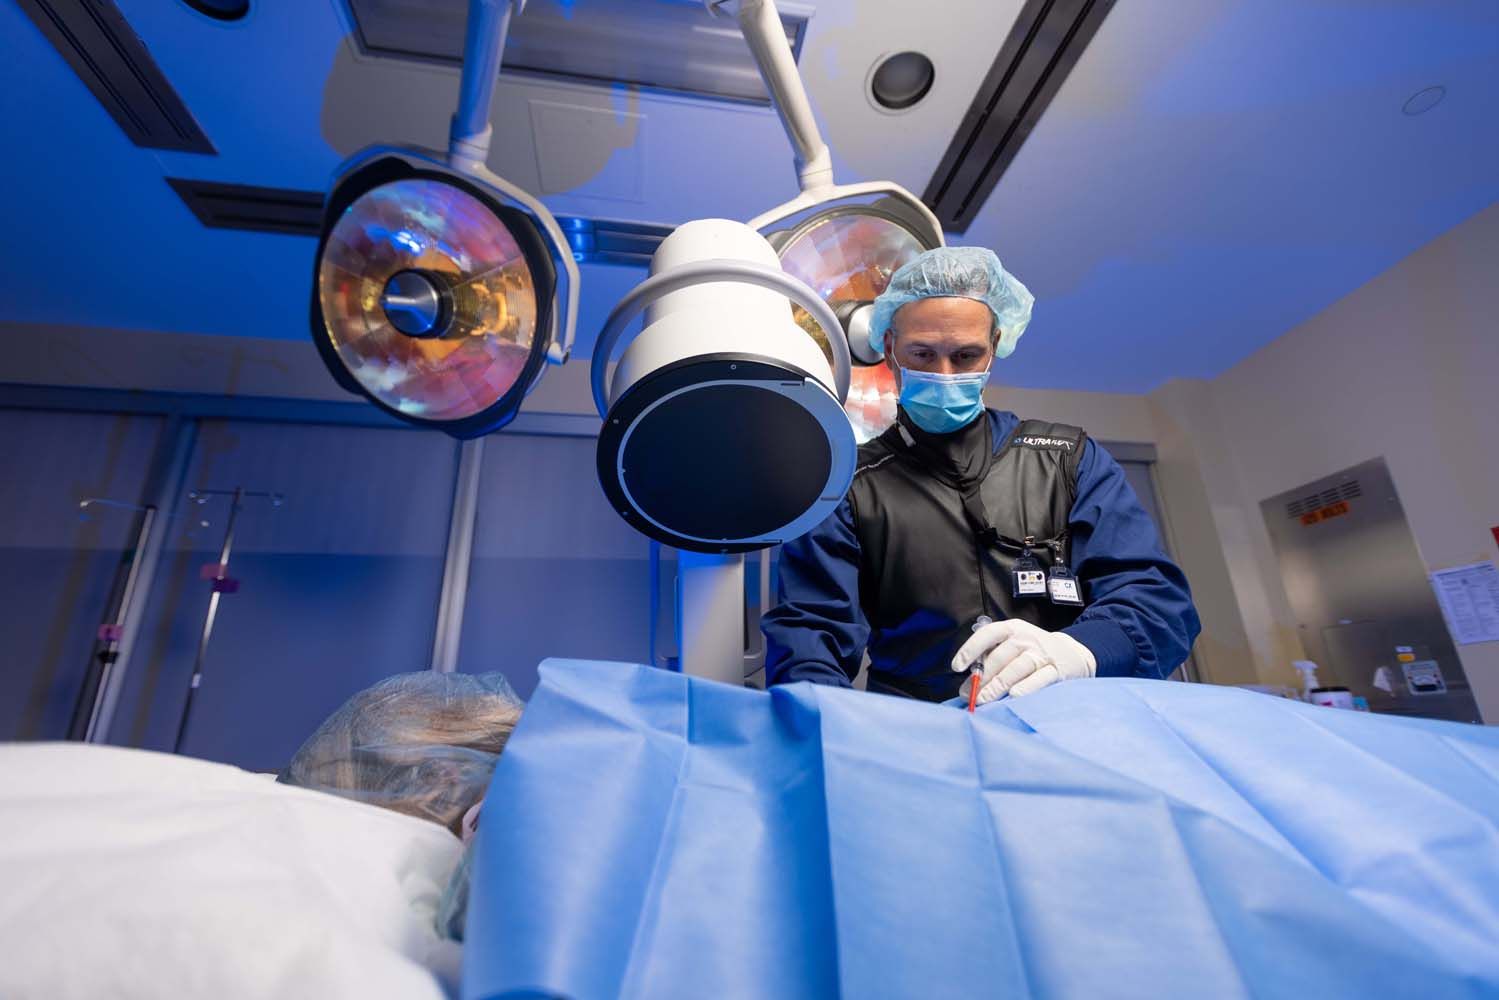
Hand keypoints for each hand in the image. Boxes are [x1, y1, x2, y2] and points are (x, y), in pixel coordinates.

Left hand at [952, 618, 1096, 703]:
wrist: (1072, 654)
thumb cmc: (1032, 652)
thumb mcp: (1012, 646)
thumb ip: (991, 659)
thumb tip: (967, 685)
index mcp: (1012, 628)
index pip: (988, 634)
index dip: (971, 649)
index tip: (957, 666)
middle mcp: (1026, 638)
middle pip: (1000, 656)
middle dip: (982, 677)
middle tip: (969, 694)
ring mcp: (1042, 654)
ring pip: (1017, 668)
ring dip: (998, 685)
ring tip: (984, 699)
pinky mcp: (1055, 670)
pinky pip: (1040, 678)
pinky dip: (1027, 686)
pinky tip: (1014, 695)